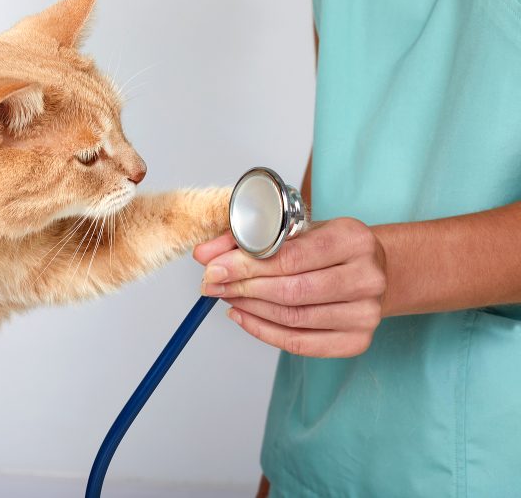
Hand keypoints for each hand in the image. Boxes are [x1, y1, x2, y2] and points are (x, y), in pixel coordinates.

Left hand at [193, 218, 386, 357]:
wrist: (371, 270)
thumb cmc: (326, 247)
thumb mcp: (293, 230)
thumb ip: (246, 238)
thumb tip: (203, 255)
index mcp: (353, 239)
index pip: (291, 257)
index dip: (246, 265)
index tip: (215, 269)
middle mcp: (367, 277)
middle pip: (292, 291)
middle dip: (244, 288)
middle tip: (213, 285)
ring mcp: (366, 313)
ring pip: (293, 318)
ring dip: (250, 308)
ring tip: (227, 297)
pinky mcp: (357, 340)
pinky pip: (300, 343)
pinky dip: (264, 331)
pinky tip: (243, 316)